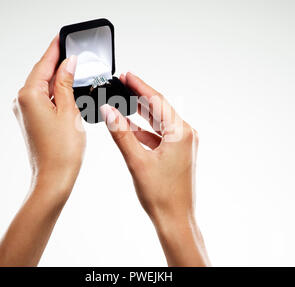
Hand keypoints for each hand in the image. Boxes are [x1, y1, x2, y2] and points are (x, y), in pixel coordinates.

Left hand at [13, 36, 84, 203]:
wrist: (53, 179)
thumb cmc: (62, 151)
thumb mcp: (69, 110)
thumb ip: (66, 83)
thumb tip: (69, 63)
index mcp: (29, 95)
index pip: (44, 64)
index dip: (55, 49)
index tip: (63, 36)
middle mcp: (22, 101)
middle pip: (42, 74)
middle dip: (58, 63)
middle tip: (73, 50)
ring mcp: (25, 112)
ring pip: (43, 87)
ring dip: (58, 79)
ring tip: (75, 69)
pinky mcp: (30, 121)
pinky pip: (43, 99)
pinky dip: (56, 93)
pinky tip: (69, 90)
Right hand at [100, 72, 209, 265]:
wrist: (176, 220)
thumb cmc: (161, 195)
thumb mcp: (136, 160)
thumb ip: (121, 133)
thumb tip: (109, 111)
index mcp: (180, 133)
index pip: (157, 101)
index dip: (140, 86)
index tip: (127, 75)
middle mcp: (186, 135)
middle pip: (159, 109)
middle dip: (140, 97)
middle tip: (122, 84)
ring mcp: (183, 145)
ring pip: (159, 122)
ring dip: (141, 114)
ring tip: (123, 102)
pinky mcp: (178, 153)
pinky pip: (159, 136)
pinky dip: (145, 131)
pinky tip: (130, 127)